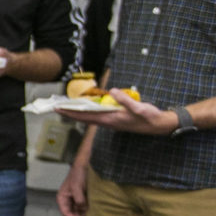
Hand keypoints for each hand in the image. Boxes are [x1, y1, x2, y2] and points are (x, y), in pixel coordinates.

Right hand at [56, 160, 88, 215]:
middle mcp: (67, 202)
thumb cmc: (78, 174)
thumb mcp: (77, 186)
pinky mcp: (82, 202)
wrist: (85, 166)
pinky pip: (83, 212)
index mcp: (62, 199)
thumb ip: (79, 199)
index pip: (66, 213)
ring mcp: (74, 203)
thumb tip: (83, 210)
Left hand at [61, 91, 176, 135]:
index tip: (58, 109)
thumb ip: (124, 100)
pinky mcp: (115, 119)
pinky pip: (98, 115)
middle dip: (70, 112)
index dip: (71, 112)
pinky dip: (89, 111)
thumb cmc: (149, 117)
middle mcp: (108, 122)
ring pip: (90, 117)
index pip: (85, 116)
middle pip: (84, 117)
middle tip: (56, 107)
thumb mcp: (138, 107)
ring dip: (78, 112)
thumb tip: (111, 91)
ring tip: (67, 106)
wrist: (159, 125)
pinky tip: (87, 107)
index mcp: (110, 120)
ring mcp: (111, 121)